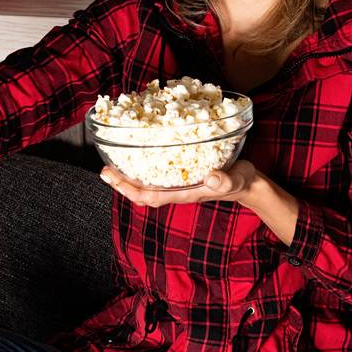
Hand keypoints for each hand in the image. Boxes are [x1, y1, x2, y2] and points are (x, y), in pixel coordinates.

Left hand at [100, 158, 258, 208]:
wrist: (247, 183)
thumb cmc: (240, 181)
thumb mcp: (236, 179)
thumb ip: (225, 180)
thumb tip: (211, 178)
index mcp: (185, 192)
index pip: (151, 196)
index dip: (130, 190)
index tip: (113, 178)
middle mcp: (178, 189)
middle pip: (143, 193)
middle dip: (122, 184)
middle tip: (104, 171)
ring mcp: (179, 183)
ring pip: (147, 185)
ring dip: (129, 177)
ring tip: (113, 164)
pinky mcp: (182, 174)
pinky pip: (157, 175)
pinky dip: (143, 167)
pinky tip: (137, 155)